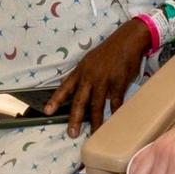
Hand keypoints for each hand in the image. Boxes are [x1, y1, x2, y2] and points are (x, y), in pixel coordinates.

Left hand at [45, 18, 150, 136]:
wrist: (127, 40)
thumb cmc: (109, 51)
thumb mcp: (90, 60)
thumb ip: (84, 76)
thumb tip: (77, 91)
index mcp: (81, 70)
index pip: (65, 87)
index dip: (56, 100)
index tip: (47, 111)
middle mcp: (90, 76)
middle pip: (80, 101)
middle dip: (75, 118)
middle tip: (72, 133)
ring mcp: (104, 80)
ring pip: (97, 105)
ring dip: (95, 121)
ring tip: (94, 133)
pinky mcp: (118, 82)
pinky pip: (116, 102)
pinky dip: (115, 113)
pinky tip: (114, 122)